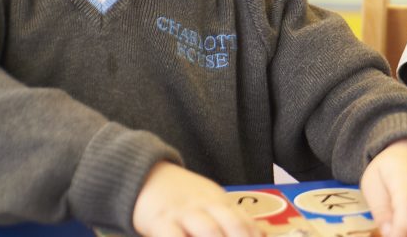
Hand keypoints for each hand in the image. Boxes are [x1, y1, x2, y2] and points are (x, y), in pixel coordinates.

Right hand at [132, 161, 258, 236]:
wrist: (145, 175)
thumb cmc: (182, 197)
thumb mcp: (210, 201)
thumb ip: (233, 219)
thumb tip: (261, 234)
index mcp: (221, 202)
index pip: (247, 224)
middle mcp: (206, 206)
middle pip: (233, 226)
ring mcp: (184, 213)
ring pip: (208, 231)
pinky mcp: (160, 222)